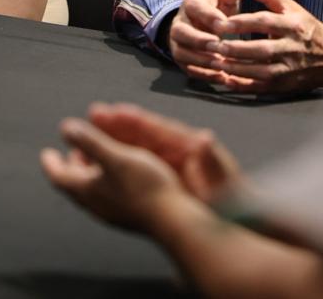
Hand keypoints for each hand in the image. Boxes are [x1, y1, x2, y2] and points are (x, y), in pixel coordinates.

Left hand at [40, 115, 190, 232]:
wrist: (171, 219)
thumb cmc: (144, 188)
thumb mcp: (115, 156)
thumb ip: (90, 141)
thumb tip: (66, 128)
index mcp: (86, 190)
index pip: (59, 177)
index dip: (51, 163)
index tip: (47, 153)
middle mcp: (95, 203)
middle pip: (75, 183)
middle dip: (73, 164)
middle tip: (74, 151)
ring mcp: (111, 211)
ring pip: (92, 189)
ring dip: (90, 171)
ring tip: (96, 158)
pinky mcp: (127, 213)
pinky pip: (107, 195)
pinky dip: (106, 180)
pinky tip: (119, 175)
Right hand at [86, 102, 241, 201]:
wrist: (233, 212)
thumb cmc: (231, 193)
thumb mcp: (222, 174)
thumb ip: (212, 157)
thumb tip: (205, 139)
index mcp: (188, 145)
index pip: (159, 128)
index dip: (138, 120)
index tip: (117, 111)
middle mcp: (175, 150)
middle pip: (142, 133)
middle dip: (118, 123)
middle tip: (95, 112)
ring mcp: (166, 162)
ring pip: (134, 147)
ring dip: (113, 138)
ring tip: (89, 132)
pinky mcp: (160, 177)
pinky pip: (135, 166)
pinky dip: (117, 160)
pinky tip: (98, 162)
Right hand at [168, 0, 246, 72]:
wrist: (203, 22)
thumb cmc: (218, 6)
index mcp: (191, 4)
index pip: (196, 9)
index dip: (210, 17)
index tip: (226, 25)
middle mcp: (179, 23)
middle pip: (182, 33)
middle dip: (200, 40)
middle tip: (219, 46)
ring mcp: (178, 43)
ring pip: (182, 53)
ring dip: (202, 61)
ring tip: (222, 65)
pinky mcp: (182, 61)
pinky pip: (189, 70)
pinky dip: (205, 75)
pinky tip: (223, 78)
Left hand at [195, 0, 322, 94]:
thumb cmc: (308, 29)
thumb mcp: (293, 8)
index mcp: (293, 25)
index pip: (264, 22)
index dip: (241, 23)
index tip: (220, 23)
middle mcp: (292, 48)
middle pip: (260, 49)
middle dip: (234, 48)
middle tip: (211, 45)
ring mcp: (289, 69)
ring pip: (258, 71)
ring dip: (234, 68)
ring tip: (213, 61)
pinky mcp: (284, 85)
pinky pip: (260, 86)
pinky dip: (241, 85)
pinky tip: (225, 79)